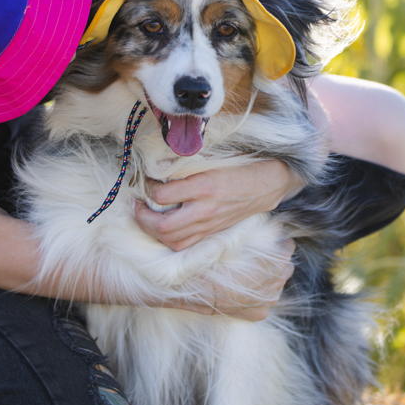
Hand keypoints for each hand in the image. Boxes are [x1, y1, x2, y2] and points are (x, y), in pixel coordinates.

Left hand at [133, 160, 302, 251]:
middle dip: (142, 217)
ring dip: (151, 231)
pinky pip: (184, 244)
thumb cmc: (239, 168)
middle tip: (136, 205)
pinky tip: (161, 228)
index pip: (162, 194)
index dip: (147, 189)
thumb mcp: (213, 160)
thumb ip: (186, 166)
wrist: (267, 185)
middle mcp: (205, 209)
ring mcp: (209, 224)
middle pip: (162, 226)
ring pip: (171, 239)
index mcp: (204, 186)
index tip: (145, 181)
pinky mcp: (211, 233)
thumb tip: (157, 167)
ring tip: (145, 217)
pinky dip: (167, 239)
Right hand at [172, 239, 295, 320]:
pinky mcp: (258, 314)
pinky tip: (249, 287)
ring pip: (278, 286)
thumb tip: (277, 225)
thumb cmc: (209, 260)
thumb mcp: (231, 240)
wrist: (190, 288)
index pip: (287, 250)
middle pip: (286, 268)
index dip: (281, 243)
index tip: (275, 239)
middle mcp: (273, 286)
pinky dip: (262, 294)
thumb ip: (258, 234)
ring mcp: (266, 302)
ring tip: (255, 272)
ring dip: (271, 278)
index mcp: (271, 266)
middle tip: (265, 255)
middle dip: (278, 261)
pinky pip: (267, 301)